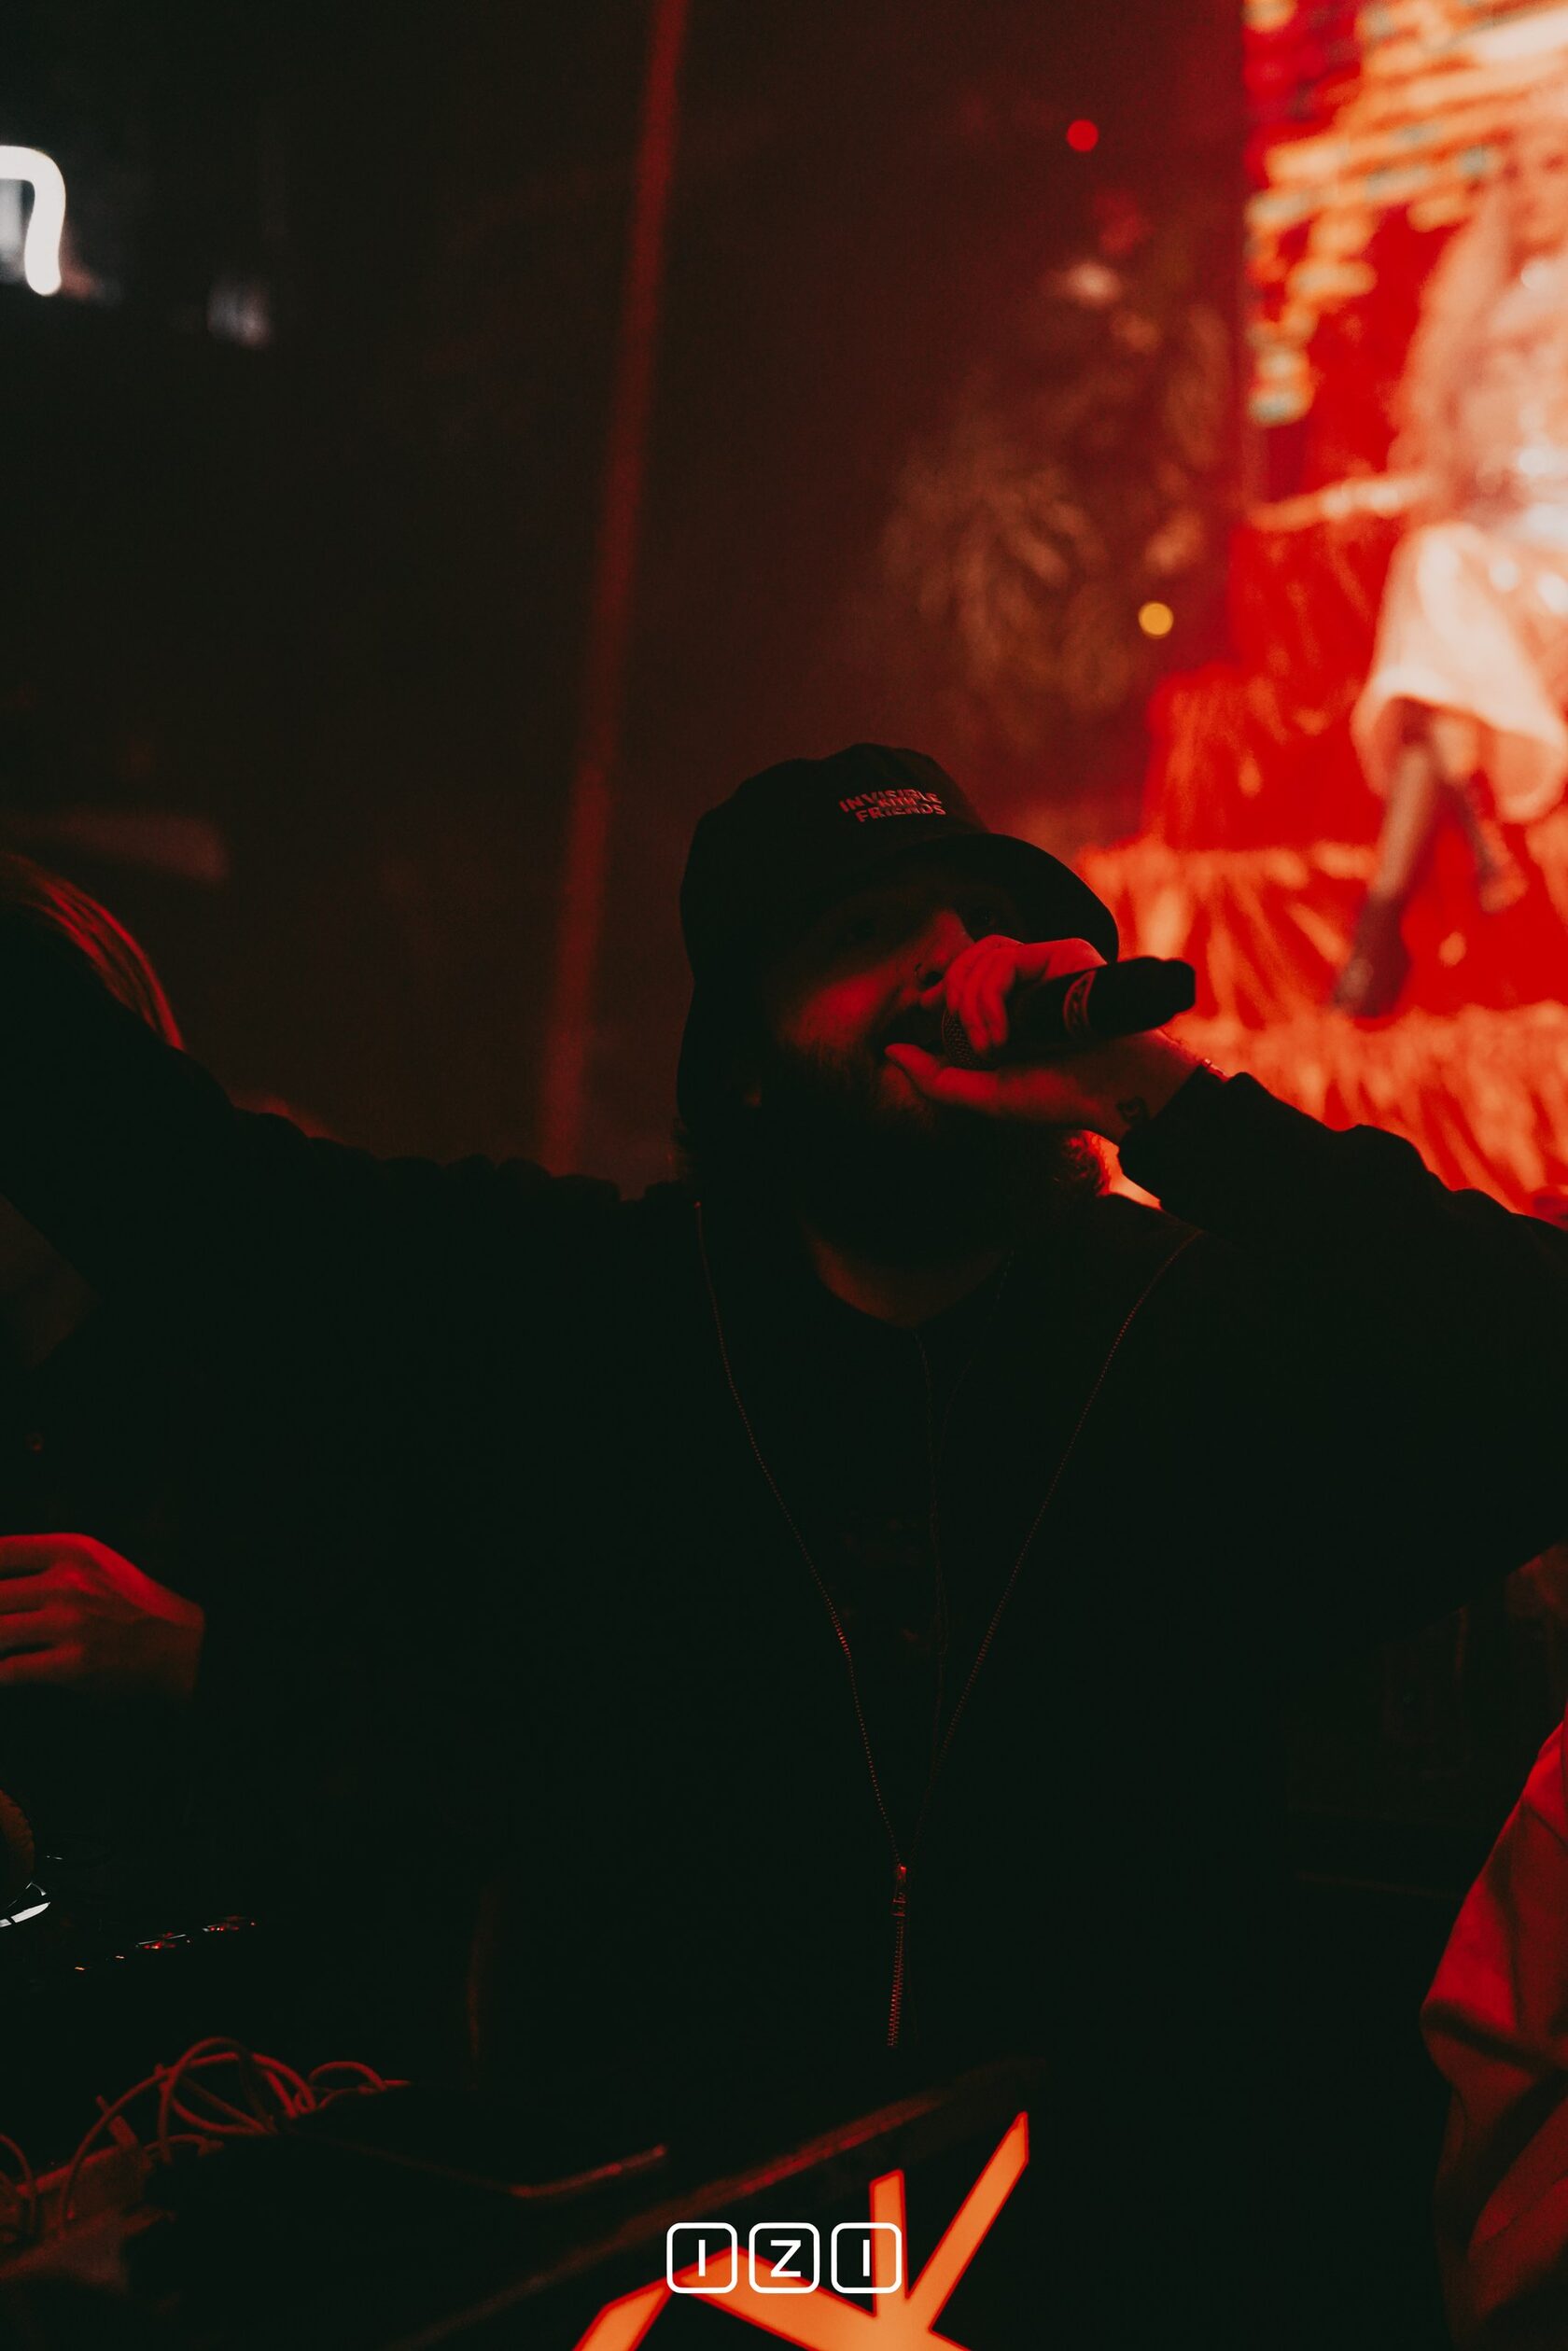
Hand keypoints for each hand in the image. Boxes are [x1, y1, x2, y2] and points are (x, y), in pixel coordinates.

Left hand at [0, 1534, 203, 1699]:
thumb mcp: (93, 1562)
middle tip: (4, 1620)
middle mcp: (69, 1582)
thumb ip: (44, 1561)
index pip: (2, 1551)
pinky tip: (5, 1671)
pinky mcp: (72, 1663)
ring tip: (3, 1645)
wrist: (177, 1643)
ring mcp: (70, 1623)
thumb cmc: (127, 1603)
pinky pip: (10, 1670)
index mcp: (72, 1551)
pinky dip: (1, 1673)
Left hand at [885, 935, 1200, 1142]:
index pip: (967, 972)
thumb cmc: (1059, 1095)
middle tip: (976, 1047)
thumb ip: (935, 1076)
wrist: (1109, 1092)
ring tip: (992, 1047)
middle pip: (967, 961)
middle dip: (954, 1003)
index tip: (925, 1008)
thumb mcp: (984, 1092)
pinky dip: (990, 999)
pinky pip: (1003, 961)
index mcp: (1015, 1002)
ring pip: (981, 957)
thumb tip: (891, 1052)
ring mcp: (1048, 962)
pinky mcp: (1063, 953)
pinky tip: (1004, 1034)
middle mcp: (1031, 978)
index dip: (942, 984)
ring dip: (971, 1006)